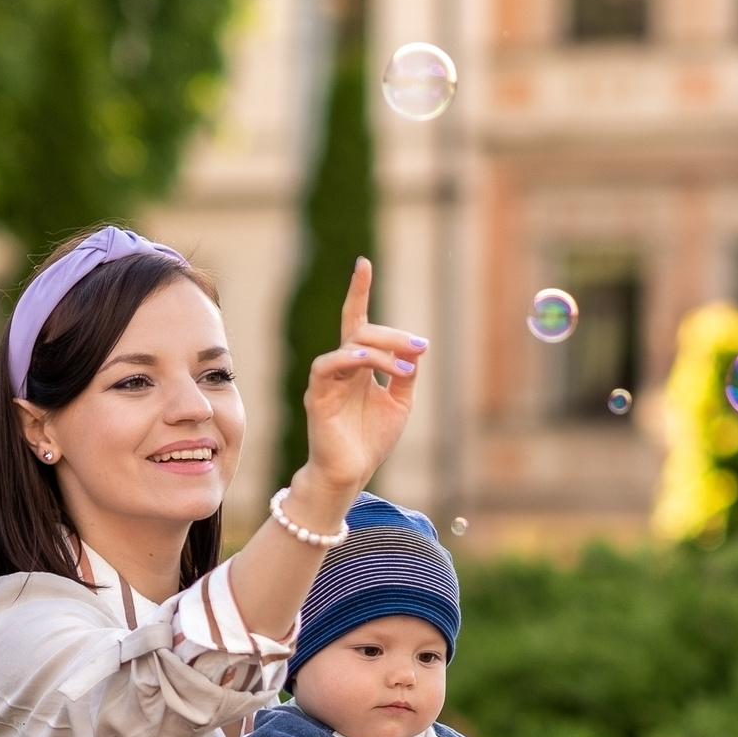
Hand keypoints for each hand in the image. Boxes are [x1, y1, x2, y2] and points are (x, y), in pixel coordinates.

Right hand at [287, 258, 425, 523]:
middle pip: (363, 332)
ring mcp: (327, 380)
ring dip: (381, 350)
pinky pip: (327, 367)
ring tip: (406, 365)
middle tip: (420, 348)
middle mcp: (341, 367)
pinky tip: (370, 364)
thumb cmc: (372, 439)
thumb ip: (405, 372)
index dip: (358, 292)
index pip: (357, 321)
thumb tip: (416, 347)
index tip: (363, 263)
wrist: (352, 473)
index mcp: (358, 366)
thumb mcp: (400, 401)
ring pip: (350, 346)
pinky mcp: (317, 396)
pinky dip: (350, 360)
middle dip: (394, 336)